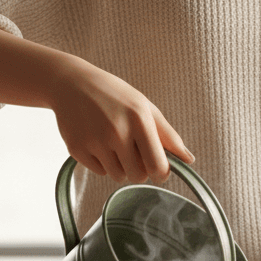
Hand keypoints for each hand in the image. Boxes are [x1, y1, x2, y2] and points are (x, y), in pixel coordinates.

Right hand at [0, 26, 191, 183]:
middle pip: (138, 176)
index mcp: (138, 121)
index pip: (157, 167)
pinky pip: (99, 172)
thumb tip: (189, 160)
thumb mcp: (145, 107)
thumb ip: (168, 136)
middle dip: (139, 169)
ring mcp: (95, 142)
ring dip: (120, 166)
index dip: (160, 173)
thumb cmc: (114, 95)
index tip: (158, 169)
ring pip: (118, 176)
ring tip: (113, 143)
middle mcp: (116, 133)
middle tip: (132, 151)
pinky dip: (101, 162)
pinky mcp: (77, 149)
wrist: (71, 83)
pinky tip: (96, 142)